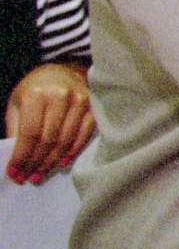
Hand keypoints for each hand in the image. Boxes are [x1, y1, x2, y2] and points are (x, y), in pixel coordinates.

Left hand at [5, 62, 92, 183]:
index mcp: (36, 94)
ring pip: (66, 139)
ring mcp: (80, 101)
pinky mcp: (93, 106)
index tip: (14, 173)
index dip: (21, 156)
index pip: (29, 133)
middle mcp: (60, 96)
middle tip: (28, 177)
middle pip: (48, 139)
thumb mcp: (18, 105)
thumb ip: (17, 129)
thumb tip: (18, 160)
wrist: (61, 70)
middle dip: (36, 162)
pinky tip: (62, 162)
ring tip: (40, 174)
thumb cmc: (35, 90)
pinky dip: (73, 150)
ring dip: (52, 161)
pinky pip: (84, 134)